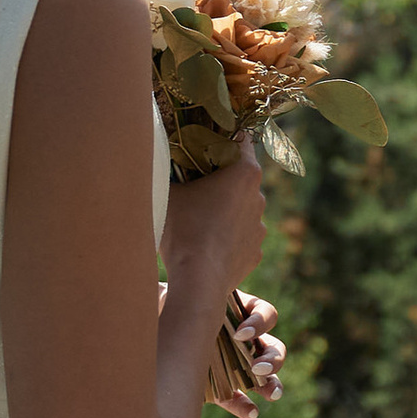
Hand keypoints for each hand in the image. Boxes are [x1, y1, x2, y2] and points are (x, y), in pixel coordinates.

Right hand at [162, 144, 267, 301]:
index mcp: (244, 172)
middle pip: (240, 177)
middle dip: (220, 177)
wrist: (198, 280)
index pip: (240, 140)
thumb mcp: (166, 191)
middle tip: (194, 183)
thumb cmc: (183, 229)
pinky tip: (206, 244)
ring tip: (197, 221)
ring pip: (241, 208)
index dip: (222, 137)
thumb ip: (167, 169)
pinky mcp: (256, 252)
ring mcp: (260, 227)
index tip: (205, 141)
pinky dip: (226, 237)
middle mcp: (258, 196)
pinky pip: (240, 236)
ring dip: (224, 210)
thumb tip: (156, 155)